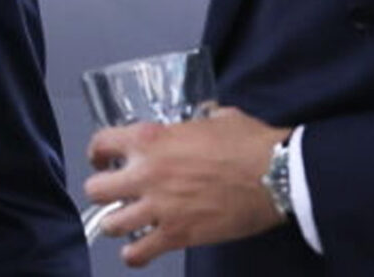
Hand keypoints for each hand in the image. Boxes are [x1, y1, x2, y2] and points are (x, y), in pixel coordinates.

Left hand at [82, 106, 289, 267]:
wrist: (278, 175)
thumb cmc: (251, 144)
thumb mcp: (218, 118)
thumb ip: (199, 119)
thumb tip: (205, 118)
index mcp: (151, 139)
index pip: (101, 144)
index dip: (98, 154)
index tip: (102, 160)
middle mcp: (146, 172)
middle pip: (95, 189)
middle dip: (102, 191)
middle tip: (115, 193)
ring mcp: (159, 207)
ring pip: (110, 224)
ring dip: (117, 223)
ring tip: (128, 222)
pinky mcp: (177, 235)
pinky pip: (138, 253)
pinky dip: (135, 255)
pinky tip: (141, 250)